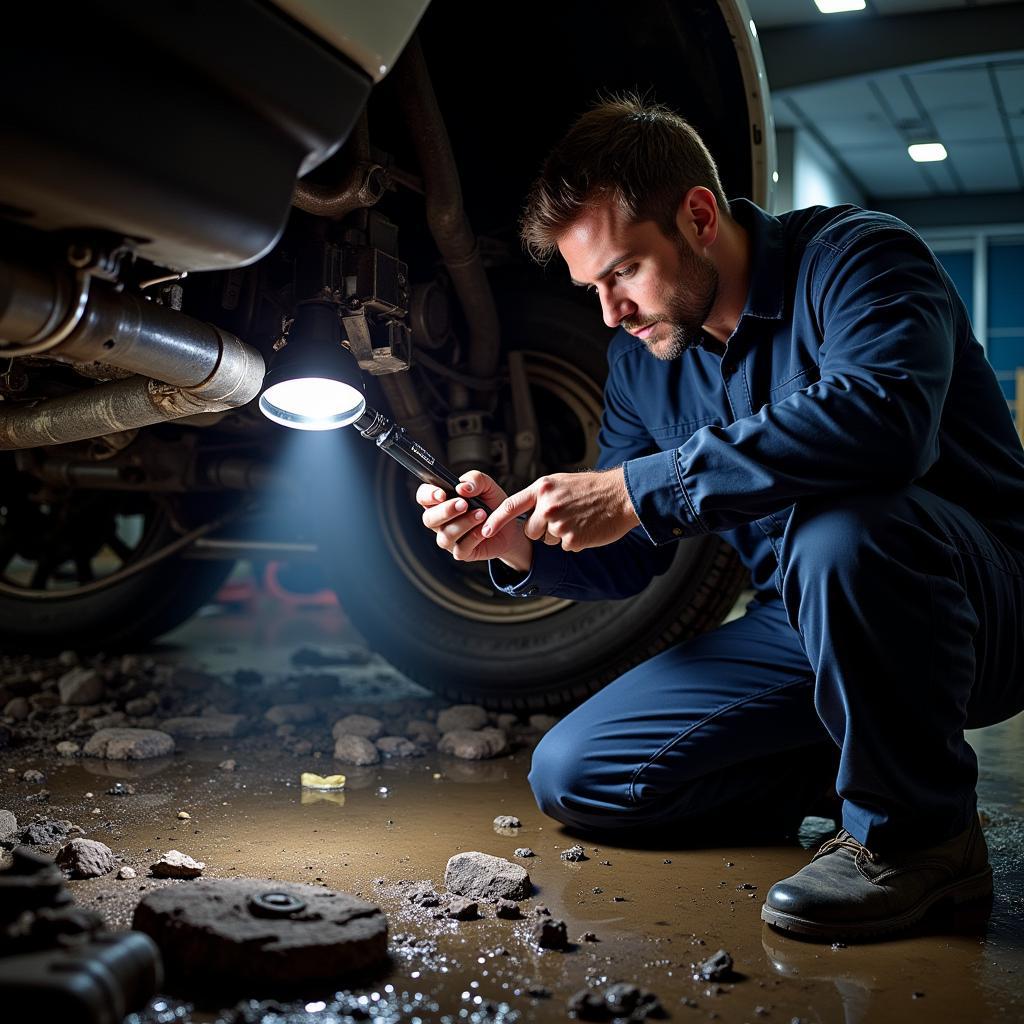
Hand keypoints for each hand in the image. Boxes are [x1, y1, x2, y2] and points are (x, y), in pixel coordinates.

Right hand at [416, 470, 533, 570]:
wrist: (509, 525)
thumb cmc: (492, 503)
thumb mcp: (487, 485)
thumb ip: (474, 480)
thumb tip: (462, 488)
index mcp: (441, 501)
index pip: (423, 496)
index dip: (428, 495)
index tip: (442, 494)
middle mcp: (440, 521)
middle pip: (429, 519)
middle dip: (446, 511)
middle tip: (464, 504)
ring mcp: (449, 538)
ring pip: (445, 535)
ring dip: (464, 523)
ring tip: (482, 514)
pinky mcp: (461, 552)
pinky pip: (461, 549)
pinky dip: (474, 537)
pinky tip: (485, 530)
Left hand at [480, 468, 640, 552]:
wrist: (621, 496)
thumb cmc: (592, 489)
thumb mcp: (561, 483)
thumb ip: (541, 495)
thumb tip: (524, 511)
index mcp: (543, 488)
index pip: (510, 506)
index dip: (495, 521)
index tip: (484, 531)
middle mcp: (547, 505)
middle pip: (531, 531)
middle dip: (542, 530)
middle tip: (564, 518)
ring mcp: (559, 524)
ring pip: (548, 540)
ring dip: (560, 535)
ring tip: (578, 519)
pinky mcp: (572, 540)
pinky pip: (564, 547)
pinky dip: (575, 541)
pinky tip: (586, 528)